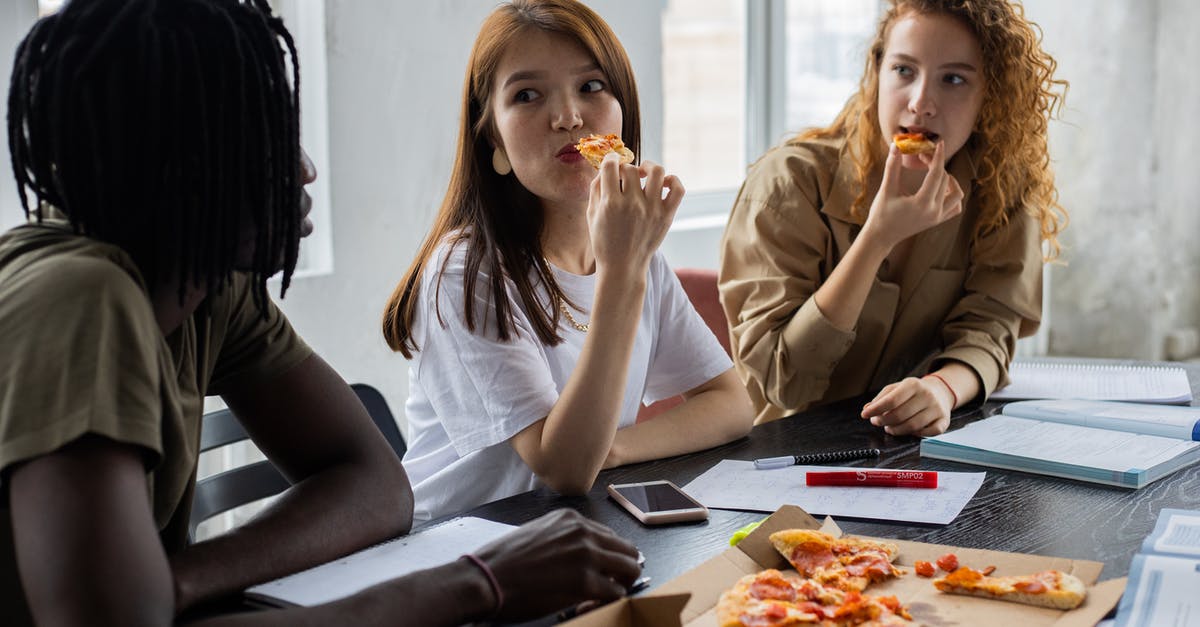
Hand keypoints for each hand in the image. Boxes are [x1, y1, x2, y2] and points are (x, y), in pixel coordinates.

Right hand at [473, 509, 640, 621]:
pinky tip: (590, 605)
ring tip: (604, 596)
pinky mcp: (585, 582)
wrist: (486, 578)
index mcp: (571, 519)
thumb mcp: (537, 534)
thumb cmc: (502, 561)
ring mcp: (587, 555)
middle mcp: (583, 532)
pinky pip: (616, 592)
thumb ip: (563, 540)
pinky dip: (609, 601)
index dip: (608, 556)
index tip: (602, 570)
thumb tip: (578, 557)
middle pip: (627, 549)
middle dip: (624, 569)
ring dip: (622, 584)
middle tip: (612, 585)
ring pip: (630, 568)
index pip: (609, 535)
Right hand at [587, 154, 683, 277]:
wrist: (622, 267)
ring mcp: (652, 210)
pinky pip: (677, 189)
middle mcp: (632, 205)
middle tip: (626, 178)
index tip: (612, 163)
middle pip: (632, 169)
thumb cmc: (604, 241)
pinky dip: (672, 180)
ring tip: (645, 173)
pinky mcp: (666, 216)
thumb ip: (596, 188)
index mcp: (610, 204)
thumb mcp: (591, 215)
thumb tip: (605, 167)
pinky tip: (663, 184)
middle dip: (627, 169)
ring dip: (649, 167)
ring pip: (657, 172)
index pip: (612, 166)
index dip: (611, 159)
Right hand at [860, 142, 962, 250]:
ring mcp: (938, 217)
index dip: (938, 156)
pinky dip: (953, 195)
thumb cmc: (881, 213)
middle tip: (922, 156)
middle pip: (944, 179)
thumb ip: (892, 166)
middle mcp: (934, 211)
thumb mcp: (886, 189)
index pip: (937, 174)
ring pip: (956, 193)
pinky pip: (956, 206)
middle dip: (935, 164)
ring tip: (936, 172)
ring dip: (950, 180)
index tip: (939, 143)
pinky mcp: (937, 221)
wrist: (881, 236)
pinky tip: (942, 188)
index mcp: (922, 203)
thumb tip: (895, 145)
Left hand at [861, 377, 952, 435]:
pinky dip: (914, 435)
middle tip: (877, 422)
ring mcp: (937, 409)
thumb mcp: (896, 389)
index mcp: (913, 384)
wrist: (940, 392)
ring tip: (889, 427)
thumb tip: (867, 409)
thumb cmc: (912, 392)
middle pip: (899, 415)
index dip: (876, 410)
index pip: (892, 400)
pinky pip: (927, 434)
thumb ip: (880, 399)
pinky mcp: (944, 421)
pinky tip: (907, 430)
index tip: (864, 415)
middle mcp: (927, 396)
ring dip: (896, 430)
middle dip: (883, 421)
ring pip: (912, 427)